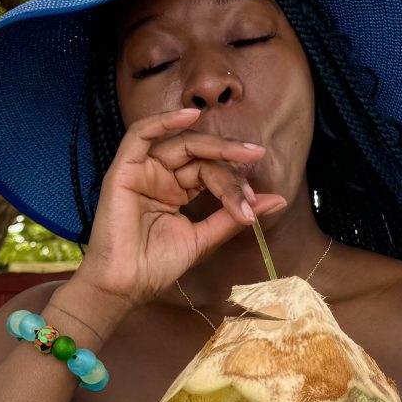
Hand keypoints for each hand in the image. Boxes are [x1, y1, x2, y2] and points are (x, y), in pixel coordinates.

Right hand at [70, 108, 288, 313]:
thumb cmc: (157, 266)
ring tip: (240, 151)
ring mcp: (142, 171)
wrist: (125, 286)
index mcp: (176, 190)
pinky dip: (163, 121)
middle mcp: (160, 176)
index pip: (210, 173)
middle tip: (256, 158)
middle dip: (230, 158)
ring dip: (213, 144)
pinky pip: (141, 135)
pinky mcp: (124, 169)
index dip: (233, 185)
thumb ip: (234, 216)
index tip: (251, 206)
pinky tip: (190, 114)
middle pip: (199, 155)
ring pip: (180, 143)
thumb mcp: (204, 238)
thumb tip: (277, 200)